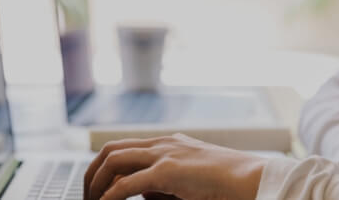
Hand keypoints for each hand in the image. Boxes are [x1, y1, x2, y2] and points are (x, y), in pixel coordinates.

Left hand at [83, 133, 267, 199]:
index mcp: (167, 144)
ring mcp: (164, 154)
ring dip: (95, 183)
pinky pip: (128, 184)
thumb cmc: (227, 182)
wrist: (251, 178)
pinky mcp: (168, 171)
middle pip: (111, 150)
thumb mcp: (189, 181)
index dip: (103, 167)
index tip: (95, 187)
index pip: (123, 148)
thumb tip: (141, 193)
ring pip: (113, 160)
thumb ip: (163, 184)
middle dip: (92, 173)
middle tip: (86, 196)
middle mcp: (162, 144)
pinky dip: (111, 196)